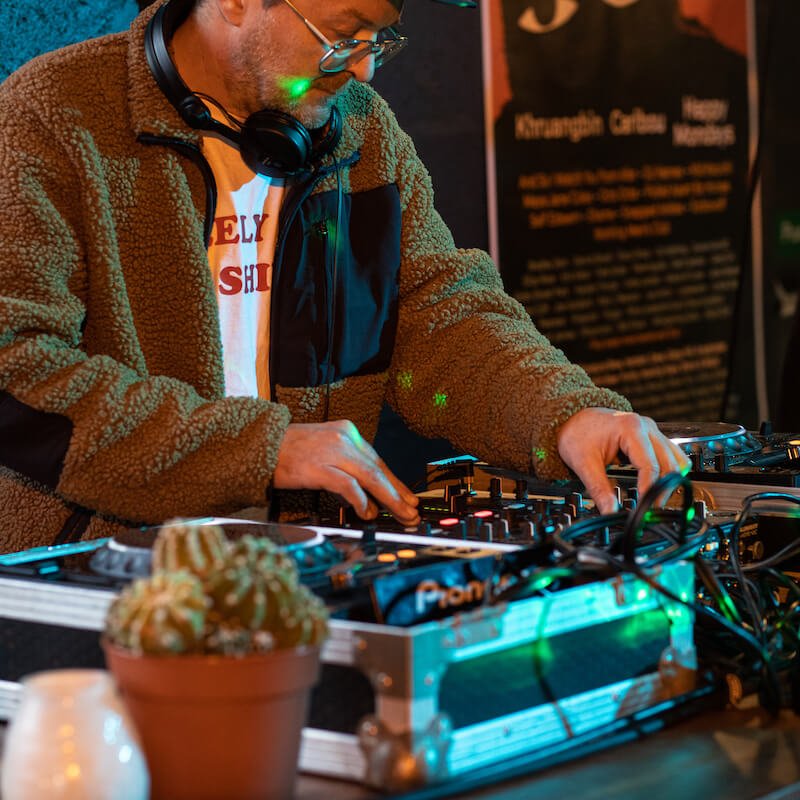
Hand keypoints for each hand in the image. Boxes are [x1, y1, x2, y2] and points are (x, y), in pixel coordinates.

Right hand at [273, 420, 419, 525]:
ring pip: (370, 477)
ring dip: (388, 499)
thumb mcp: (324, 450)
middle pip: (378, 469)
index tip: (409, 498)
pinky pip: (347, 485)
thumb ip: (346, 465)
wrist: (260, 444)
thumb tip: (369, 493)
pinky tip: (367, 512)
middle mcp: (343, 438)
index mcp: (347, 432)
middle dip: (398, 493)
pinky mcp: (318, 467)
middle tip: (412, 511)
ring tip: (399, 514)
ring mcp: (331, 452)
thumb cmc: (290, 451)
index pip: (378, 460)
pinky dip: (361, 500)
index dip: (395, 482)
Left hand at [556, 408, 689, 514]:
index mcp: (631, 428)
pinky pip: (672, 456)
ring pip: (677, 460)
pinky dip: (669, 472)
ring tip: (654, 499)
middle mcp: (647, 427)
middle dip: (662, 489)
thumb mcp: (584, 463)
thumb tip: (611, 512)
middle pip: (669, 464)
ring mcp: (652, 431)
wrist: (575, 419)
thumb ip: (599, 489)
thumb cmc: (578, 434)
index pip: (650, 466)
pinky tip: (657, 485)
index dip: (649, 490)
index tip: (642, 507)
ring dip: (669, 481)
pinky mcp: (653, 438)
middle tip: (649, 508)